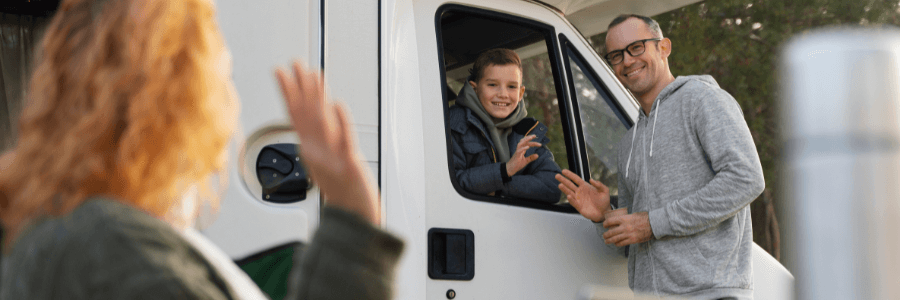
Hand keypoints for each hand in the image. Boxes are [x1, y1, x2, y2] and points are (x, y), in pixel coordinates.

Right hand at [275, 61, 379, 224]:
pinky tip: (337, 104)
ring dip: (317, 97)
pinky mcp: (350, 165)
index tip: (281, 72)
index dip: (289, 91)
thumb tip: (314, 120)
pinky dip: (340, 122)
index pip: (295, 114)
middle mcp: (318, 151)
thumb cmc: (341, 192)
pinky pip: (345, 140)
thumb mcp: (323, 163)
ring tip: (314, 75)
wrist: (353, 218)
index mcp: (310, 149)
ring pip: (321, 122)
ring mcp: (332, 158)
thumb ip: (317, 141)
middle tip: (295, 64)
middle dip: (300, 87)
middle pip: (305, 114)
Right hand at [506, 135, 541, 175]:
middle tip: (535, 136)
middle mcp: (519, 149)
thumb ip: (531, 158)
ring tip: (531, 138)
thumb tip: (537, 155)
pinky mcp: (516, 156)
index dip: (533, 142)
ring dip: (526, 140)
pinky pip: (519, 150)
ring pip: (520, 143)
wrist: (510, 169)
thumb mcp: (526, 161)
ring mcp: (517, 152)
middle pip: (524, 141)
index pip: (527, 144)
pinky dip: (523, 148)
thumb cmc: (516, 165)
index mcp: (521, 150)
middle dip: (529, 138)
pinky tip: (528, 147)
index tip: (539, 143)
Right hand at [555, 169, 609, 221]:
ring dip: (564, 189)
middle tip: (557, 176)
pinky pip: (574, 202)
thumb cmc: (604, 201)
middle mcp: (580, 192)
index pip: (576, 179)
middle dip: (563, 180)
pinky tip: (569, 196)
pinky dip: (571, 199)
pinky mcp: (579, 206)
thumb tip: (591, 179)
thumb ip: (599, 184)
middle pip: (570, 185)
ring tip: (560, 185)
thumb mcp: (604, 190)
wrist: (604, 212)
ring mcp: (579, 199)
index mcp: (585, 187)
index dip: (570, 175)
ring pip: (569, 192)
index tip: (563, 171)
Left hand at [602, 211, 652, 246]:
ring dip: (609, 241)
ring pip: (615, 239)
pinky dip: (617, 244)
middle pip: (611, 232)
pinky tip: (616, 243)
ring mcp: (628, 234)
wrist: (654, 224)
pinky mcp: (633, 240)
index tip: (604, 225)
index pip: (610, 221)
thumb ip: (626, 217)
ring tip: (606, 241)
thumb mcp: (634, 214)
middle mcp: (625, 227)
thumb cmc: (645, 218)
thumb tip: (621, 219)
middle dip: (605, 235)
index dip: (605, 224)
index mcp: (624, 218)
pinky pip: (622, 243)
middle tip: (604, 236)